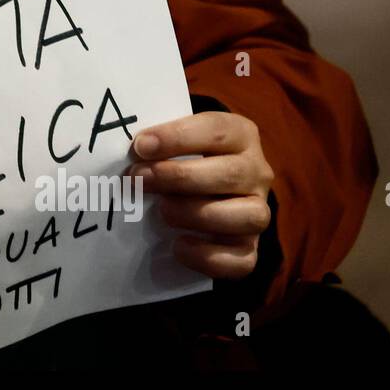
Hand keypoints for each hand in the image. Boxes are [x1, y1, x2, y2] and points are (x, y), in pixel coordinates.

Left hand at [127, 111, 273, 278]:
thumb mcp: (175, 142)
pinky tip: (178, 245)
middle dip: (179, 177)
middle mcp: (256, 172)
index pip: (217, 130)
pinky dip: (208, 256)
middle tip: (139, 179)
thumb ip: (159, 144)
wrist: (204, 191)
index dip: (177, 137)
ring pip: (248, 216)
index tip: (141, 146)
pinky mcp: (249, 247)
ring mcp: (257, 211)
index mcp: (240, 136)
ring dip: (197, 214)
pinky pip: (242, 260)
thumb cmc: (182, 159)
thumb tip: (131, 153)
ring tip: (162, 211)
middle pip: (230, 174)